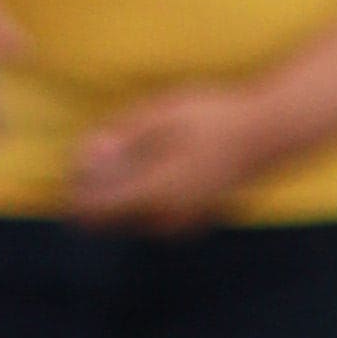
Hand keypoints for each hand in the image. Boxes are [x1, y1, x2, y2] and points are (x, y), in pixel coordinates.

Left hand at [66, 84, 275, 230]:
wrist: (266, 134)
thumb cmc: (213, 115)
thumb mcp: (163, 113)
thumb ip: (123, 136)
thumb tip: (86, 155)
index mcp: (155, 192)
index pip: (97, 211)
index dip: (76, 196)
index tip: (70, 173)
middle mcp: (165, 218)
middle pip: (111, 221)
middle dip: (95, 196)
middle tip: (94, 161)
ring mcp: (181, 224)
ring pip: (132, 221)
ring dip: (119, 198)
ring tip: (125, 160)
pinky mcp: (192, 222)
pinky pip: (153, 218)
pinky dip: (142, 200)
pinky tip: (153, 170)